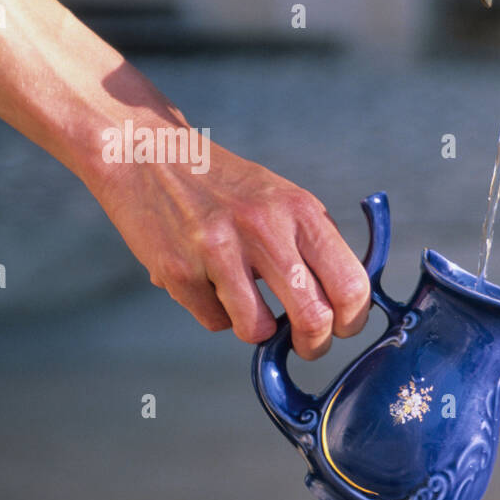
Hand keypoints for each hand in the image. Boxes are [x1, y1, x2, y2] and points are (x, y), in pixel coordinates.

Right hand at [92, 144, 371, 359]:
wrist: (147, 155)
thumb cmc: (226, 186)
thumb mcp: (284, 199)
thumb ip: (315, 245)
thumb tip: (346, 302)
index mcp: (301, 211)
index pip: (350, 283)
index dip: (352, 320)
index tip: (342, 327)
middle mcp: (264, 228)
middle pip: (313, 317)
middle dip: (314, 344)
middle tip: (307, 345)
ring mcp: (218, 250)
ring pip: (259, 330)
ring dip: (259, 331)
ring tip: (251, 309)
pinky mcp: (179, 270)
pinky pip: (215, 321)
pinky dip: (217, 314)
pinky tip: (209, 283)